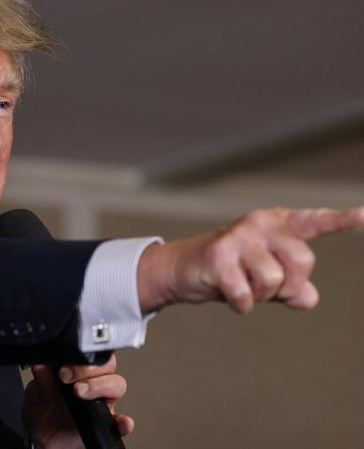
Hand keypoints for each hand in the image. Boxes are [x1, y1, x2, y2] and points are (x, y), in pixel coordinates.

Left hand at [22, 354, 132, 448]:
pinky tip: (120, 422)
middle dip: (90, 369)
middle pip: (107, 366)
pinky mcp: (106, 425)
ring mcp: (102, 403)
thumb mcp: (36, 393)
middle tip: (68, 379)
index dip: (82, 356)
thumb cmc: (43, 410)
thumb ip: (41, 380)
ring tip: (81, 393)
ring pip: (117, 386)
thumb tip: (41, 365)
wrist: (42, 438)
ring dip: (102, 386)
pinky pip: (121, 422)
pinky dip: (123, 422)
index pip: (92, 354)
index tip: (64, 368)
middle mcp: (94, 383)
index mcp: (78, 371)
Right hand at [137, 206, 363, 312]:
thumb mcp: (266, 277)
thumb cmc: (230, 270)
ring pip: (274, 280)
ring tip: (244, 287)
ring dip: (261, 296)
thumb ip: (293, 287)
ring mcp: (239, 237)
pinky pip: (247, 294)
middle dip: (288, 285)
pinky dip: (241, 304)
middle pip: (302, 260)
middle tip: (266, 287)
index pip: (315, 222)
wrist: (184, 270)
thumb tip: (308, 299)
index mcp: (278, 225)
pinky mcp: (218, 255)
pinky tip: (230, 295)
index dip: (341, 220)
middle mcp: (261, 224)